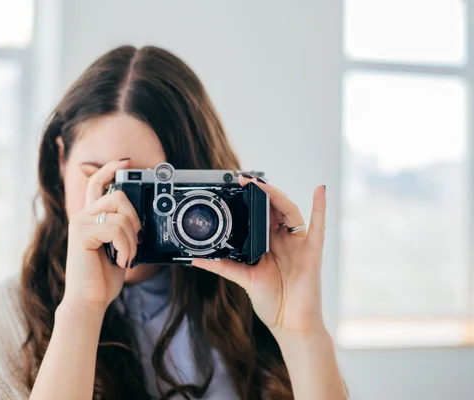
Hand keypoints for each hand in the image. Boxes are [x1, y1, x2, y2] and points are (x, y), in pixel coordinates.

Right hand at [61, 159, 141, 310]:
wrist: (89, 300)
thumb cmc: (103, 277)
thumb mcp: (117, 248)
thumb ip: (122, 229)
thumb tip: (139, 220)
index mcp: (90, 217)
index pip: (97, 182)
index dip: (111, 168)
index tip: (126, 161)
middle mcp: (82, 216)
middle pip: (118, 195)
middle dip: (135, 218)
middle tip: (135, 241)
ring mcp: (80, 223)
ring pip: (120, 214)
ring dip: (131, 239)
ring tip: (126, 257)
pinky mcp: (81, 234)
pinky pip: (116, 229)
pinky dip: (126, 247)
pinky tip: (120, 261)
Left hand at [192, 175, 326, 337]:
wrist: (291, 324)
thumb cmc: (273, 301)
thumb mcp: (243, 278)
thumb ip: (222, 265)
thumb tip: (196, 258)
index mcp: (269, 243)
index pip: (261, 214)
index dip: (251, 199)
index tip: (235, 186)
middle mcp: (284, 240)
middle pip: (275, 208)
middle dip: (261, 192)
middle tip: (243, 179)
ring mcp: (299, 244)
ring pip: (290, 212)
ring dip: (276, 196)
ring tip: (261, 184)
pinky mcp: (312, 252)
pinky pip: (318, 227)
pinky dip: (320, 207)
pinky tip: (319, 190)